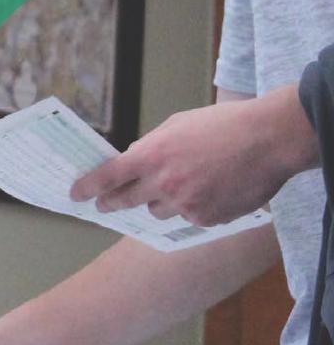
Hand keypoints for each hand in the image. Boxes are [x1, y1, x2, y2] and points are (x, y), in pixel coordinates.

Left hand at [70, 87, 317, 227]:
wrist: (268, 140)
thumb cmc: (223, 125)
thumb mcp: (178, 125)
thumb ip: (152, 147)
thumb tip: (132, 163)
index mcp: (153, 154)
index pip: (108, 176)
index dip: (88, 187)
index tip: (76, 194)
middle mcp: (164, 183)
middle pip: (125, 200)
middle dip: (111, 203)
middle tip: (103, 205)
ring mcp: (185, 204)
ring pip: (158, 211)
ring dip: (160, 202)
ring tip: (179, 184)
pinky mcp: (206, 219)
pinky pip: (188, 218)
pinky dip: (192, 208)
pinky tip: (210, 190)